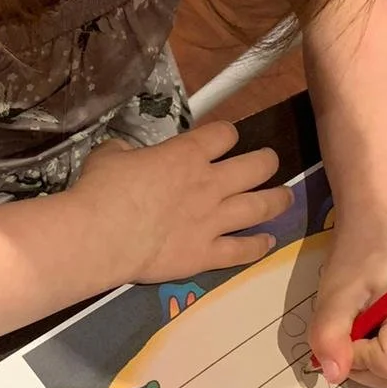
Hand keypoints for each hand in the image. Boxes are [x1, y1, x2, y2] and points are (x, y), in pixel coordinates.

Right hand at [72, 121, 292, 283]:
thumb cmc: (102, 189)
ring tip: (285, 196)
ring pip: (259, 206)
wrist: (101, 235)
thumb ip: (127, 151)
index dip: (227, 133)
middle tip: (270, 162)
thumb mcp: (110, 155)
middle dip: (267, 161)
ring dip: (277, 199)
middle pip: (256, 166)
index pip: (223, 134)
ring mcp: (212, 221)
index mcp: (187, 155)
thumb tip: (128, 153)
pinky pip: (242, 250)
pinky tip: (269, 241)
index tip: (226, 137)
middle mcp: (210, 184)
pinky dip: (259, 246)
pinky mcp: (207, 254)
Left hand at [309, 225, 386, 387]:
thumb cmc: (360, 253)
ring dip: (375, 365)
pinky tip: (380, 333)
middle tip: (353, 325)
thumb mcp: (335, 292)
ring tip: (366, 328)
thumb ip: (330, 334)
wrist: (381, 229)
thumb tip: (333, 376)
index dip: (358, 358)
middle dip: (363, 364)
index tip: (346, 329)